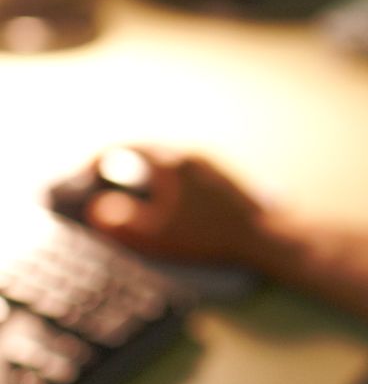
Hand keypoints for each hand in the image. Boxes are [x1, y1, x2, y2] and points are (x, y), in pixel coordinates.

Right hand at [81, 147, 267, 265]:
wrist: (267, 234)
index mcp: (170, 160)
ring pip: (168, 157)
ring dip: (146, 171)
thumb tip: (99, 207)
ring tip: (134, 195)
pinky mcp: (225, 173)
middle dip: (120, 165)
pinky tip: (170, 201)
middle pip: (146, 148)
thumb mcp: (155, 236)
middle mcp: (191, 151)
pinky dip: (168, 178)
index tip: (84, 179)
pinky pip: (186, 167)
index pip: (121, 147)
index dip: (96, 162)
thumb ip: (119, 221)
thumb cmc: (210, 235)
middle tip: (105, 186)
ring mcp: (211, 160)